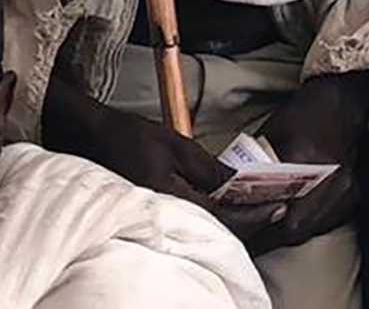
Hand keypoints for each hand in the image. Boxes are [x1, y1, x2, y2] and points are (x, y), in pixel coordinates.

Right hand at [41, 78, 288, 246]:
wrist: (88, 138)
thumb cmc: (129, 136)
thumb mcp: (175, 145)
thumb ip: (209, 169)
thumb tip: (239, 186)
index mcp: (169, 198)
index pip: (223, 217)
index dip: (256, 214)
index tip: (281, 207)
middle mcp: (162, 217)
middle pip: (216, 232)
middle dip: (249, 224)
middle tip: (277, 209)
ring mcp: (155, 219)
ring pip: (203, 231)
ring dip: (232, 222)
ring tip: (258, 207)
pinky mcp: (151, 216)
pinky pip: (188, 224)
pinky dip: (212, 219)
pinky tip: (225, 206)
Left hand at [237, 71, 368, 254]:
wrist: (341, 104)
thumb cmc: (302, 115)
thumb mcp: (270, 136)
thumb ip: (254, 168)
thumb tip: (226, 197)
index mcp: (308, 159)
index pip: (279, 211)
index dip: (258, 229)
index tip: (239, 235)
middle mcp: (333, 179)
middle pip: (297, 228)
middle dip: (269, 237)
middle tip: (247, 239)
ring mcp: (347, 189)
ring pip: (311, 230)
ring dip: (286, 235)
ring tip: (264, 234)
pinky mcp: (353, 195)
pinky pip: (325, 223)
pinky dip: (305, 226)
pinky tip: (290, 221)